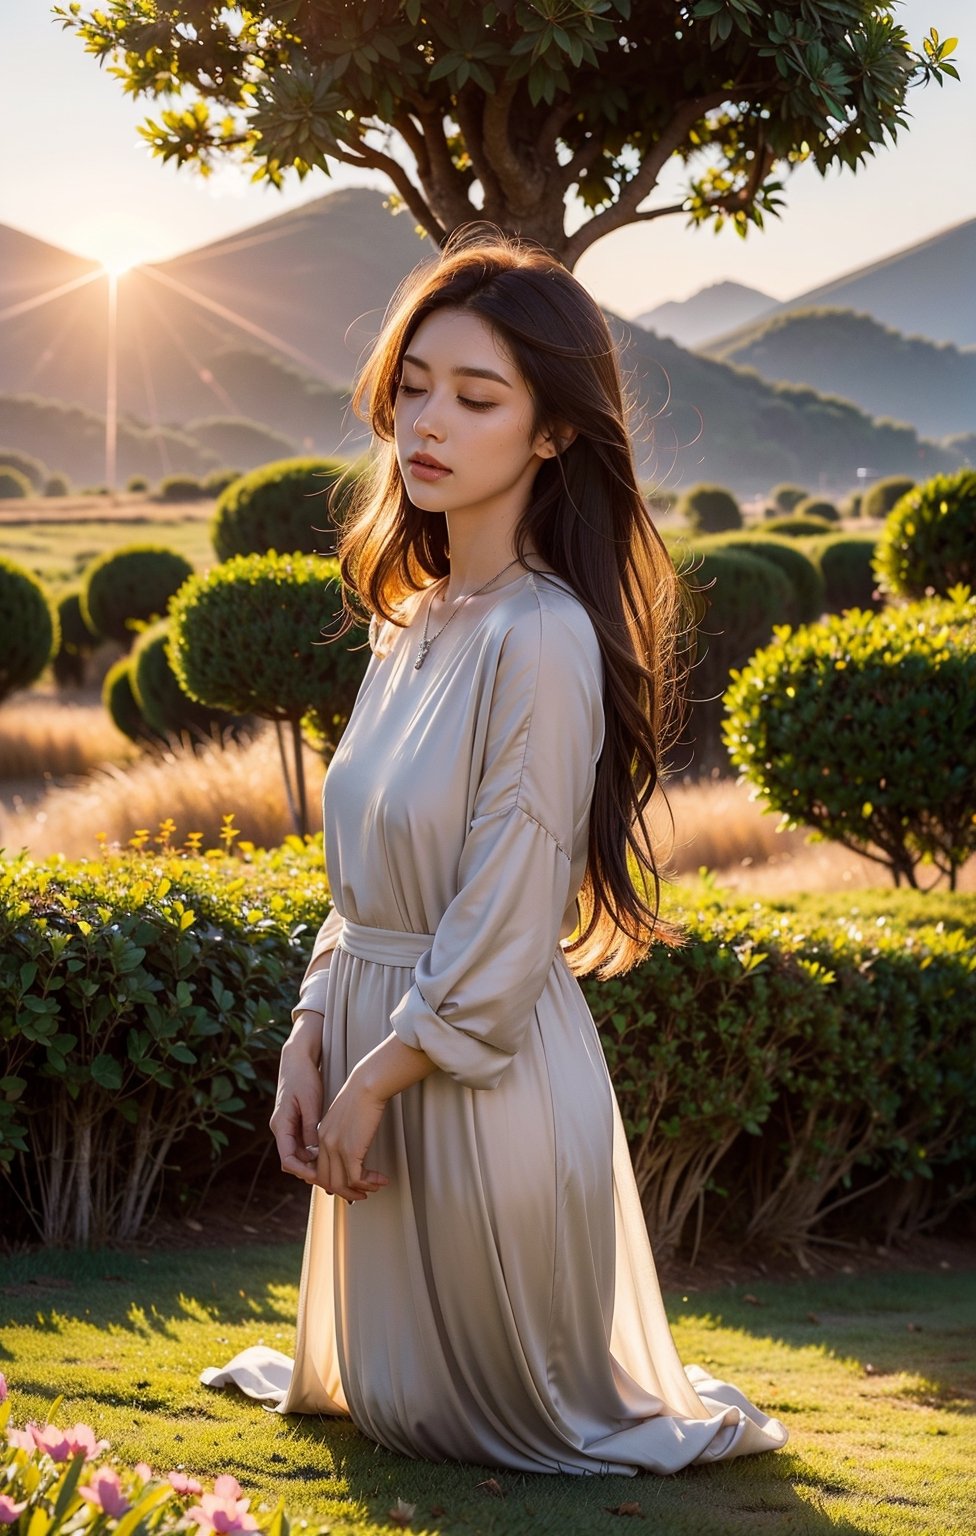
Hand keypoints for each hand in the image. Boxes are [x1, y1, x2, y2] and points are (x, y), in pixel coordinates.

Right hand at [270, 1036, 323, 1185]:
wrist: (297, 1058)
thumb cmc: (303, 1076)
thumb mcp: (309, 1101)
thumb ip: (311, 1126)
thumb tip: (315, 1152)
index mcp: (280, 1125)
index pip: (288, 1160)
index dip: (304, 1172)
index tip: (322, 1178)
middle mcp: (282, 1130)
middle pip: (295, 1162)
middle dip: (313, 1175)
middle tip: (335, 1182)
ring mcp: (288, 1128)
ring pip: (301, 1157)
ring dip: (316, 1166)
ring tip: (338, 1174)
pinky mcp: (297, 1124)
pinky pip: (305, 1146)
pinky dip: (317, 1155)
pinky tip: (334, 1157)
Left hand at [315, 1065, 390, 1203]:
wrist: (368, 1085)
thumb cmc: (362, 1095)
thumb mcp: (345, 1116)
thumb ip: (342, 1131)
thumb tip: (352, 1144)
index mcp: (321, 1135)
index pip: (320, 1168)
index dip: (334, 1181)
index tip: (349, 1185)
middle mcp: (324, 1143)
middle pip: (326, 1180)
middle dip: (345, 1191)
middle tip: (361, 1193)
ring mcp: (335, 1148)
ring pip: (339, 1184)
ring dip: (358, 1191)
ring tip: (373, 1188)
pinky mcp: (350, 1150)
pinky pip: (356, 1178)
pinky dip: (369, 1183)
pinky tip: (381, 1180)